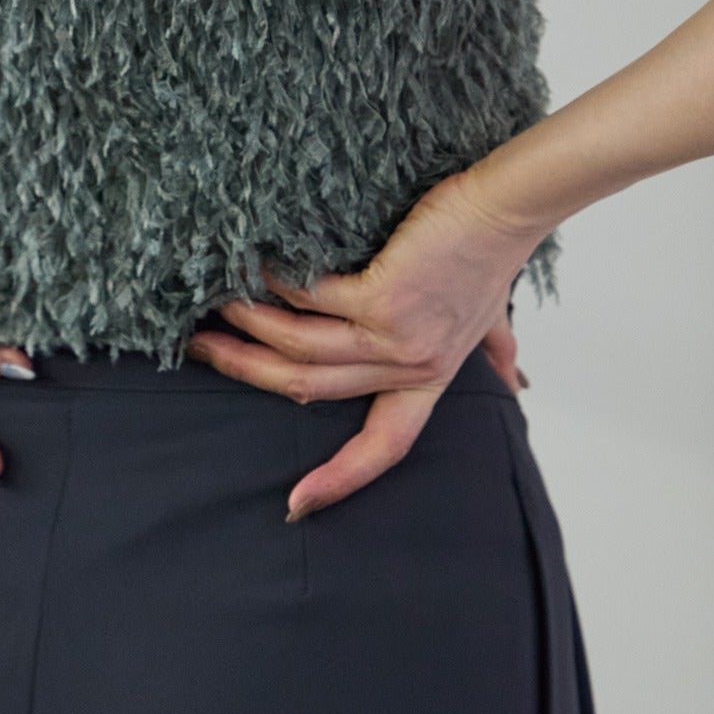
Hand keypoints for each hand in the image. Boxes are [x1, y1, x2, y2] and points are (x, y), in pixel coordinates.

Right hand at [183, 169, 540, 520]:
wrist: (506, 208)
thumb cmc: (490, 253)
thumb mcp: (490, 317)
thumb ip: (494, 349)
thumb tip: (513, 381)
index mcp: (428, 379)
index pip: (385, 446)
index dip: (341, 479)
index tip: (297, 506)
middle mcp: (410, 367)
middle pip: (311, 388)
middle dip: (246, 372)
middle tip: (199, 350)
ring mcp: (395, 336)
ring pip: (299, 347)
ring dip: (247, 326)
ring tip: (213, 304)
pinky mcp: (383, 298)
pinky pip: (308, 297)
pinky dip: (274, 282)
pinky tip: (251, 265)